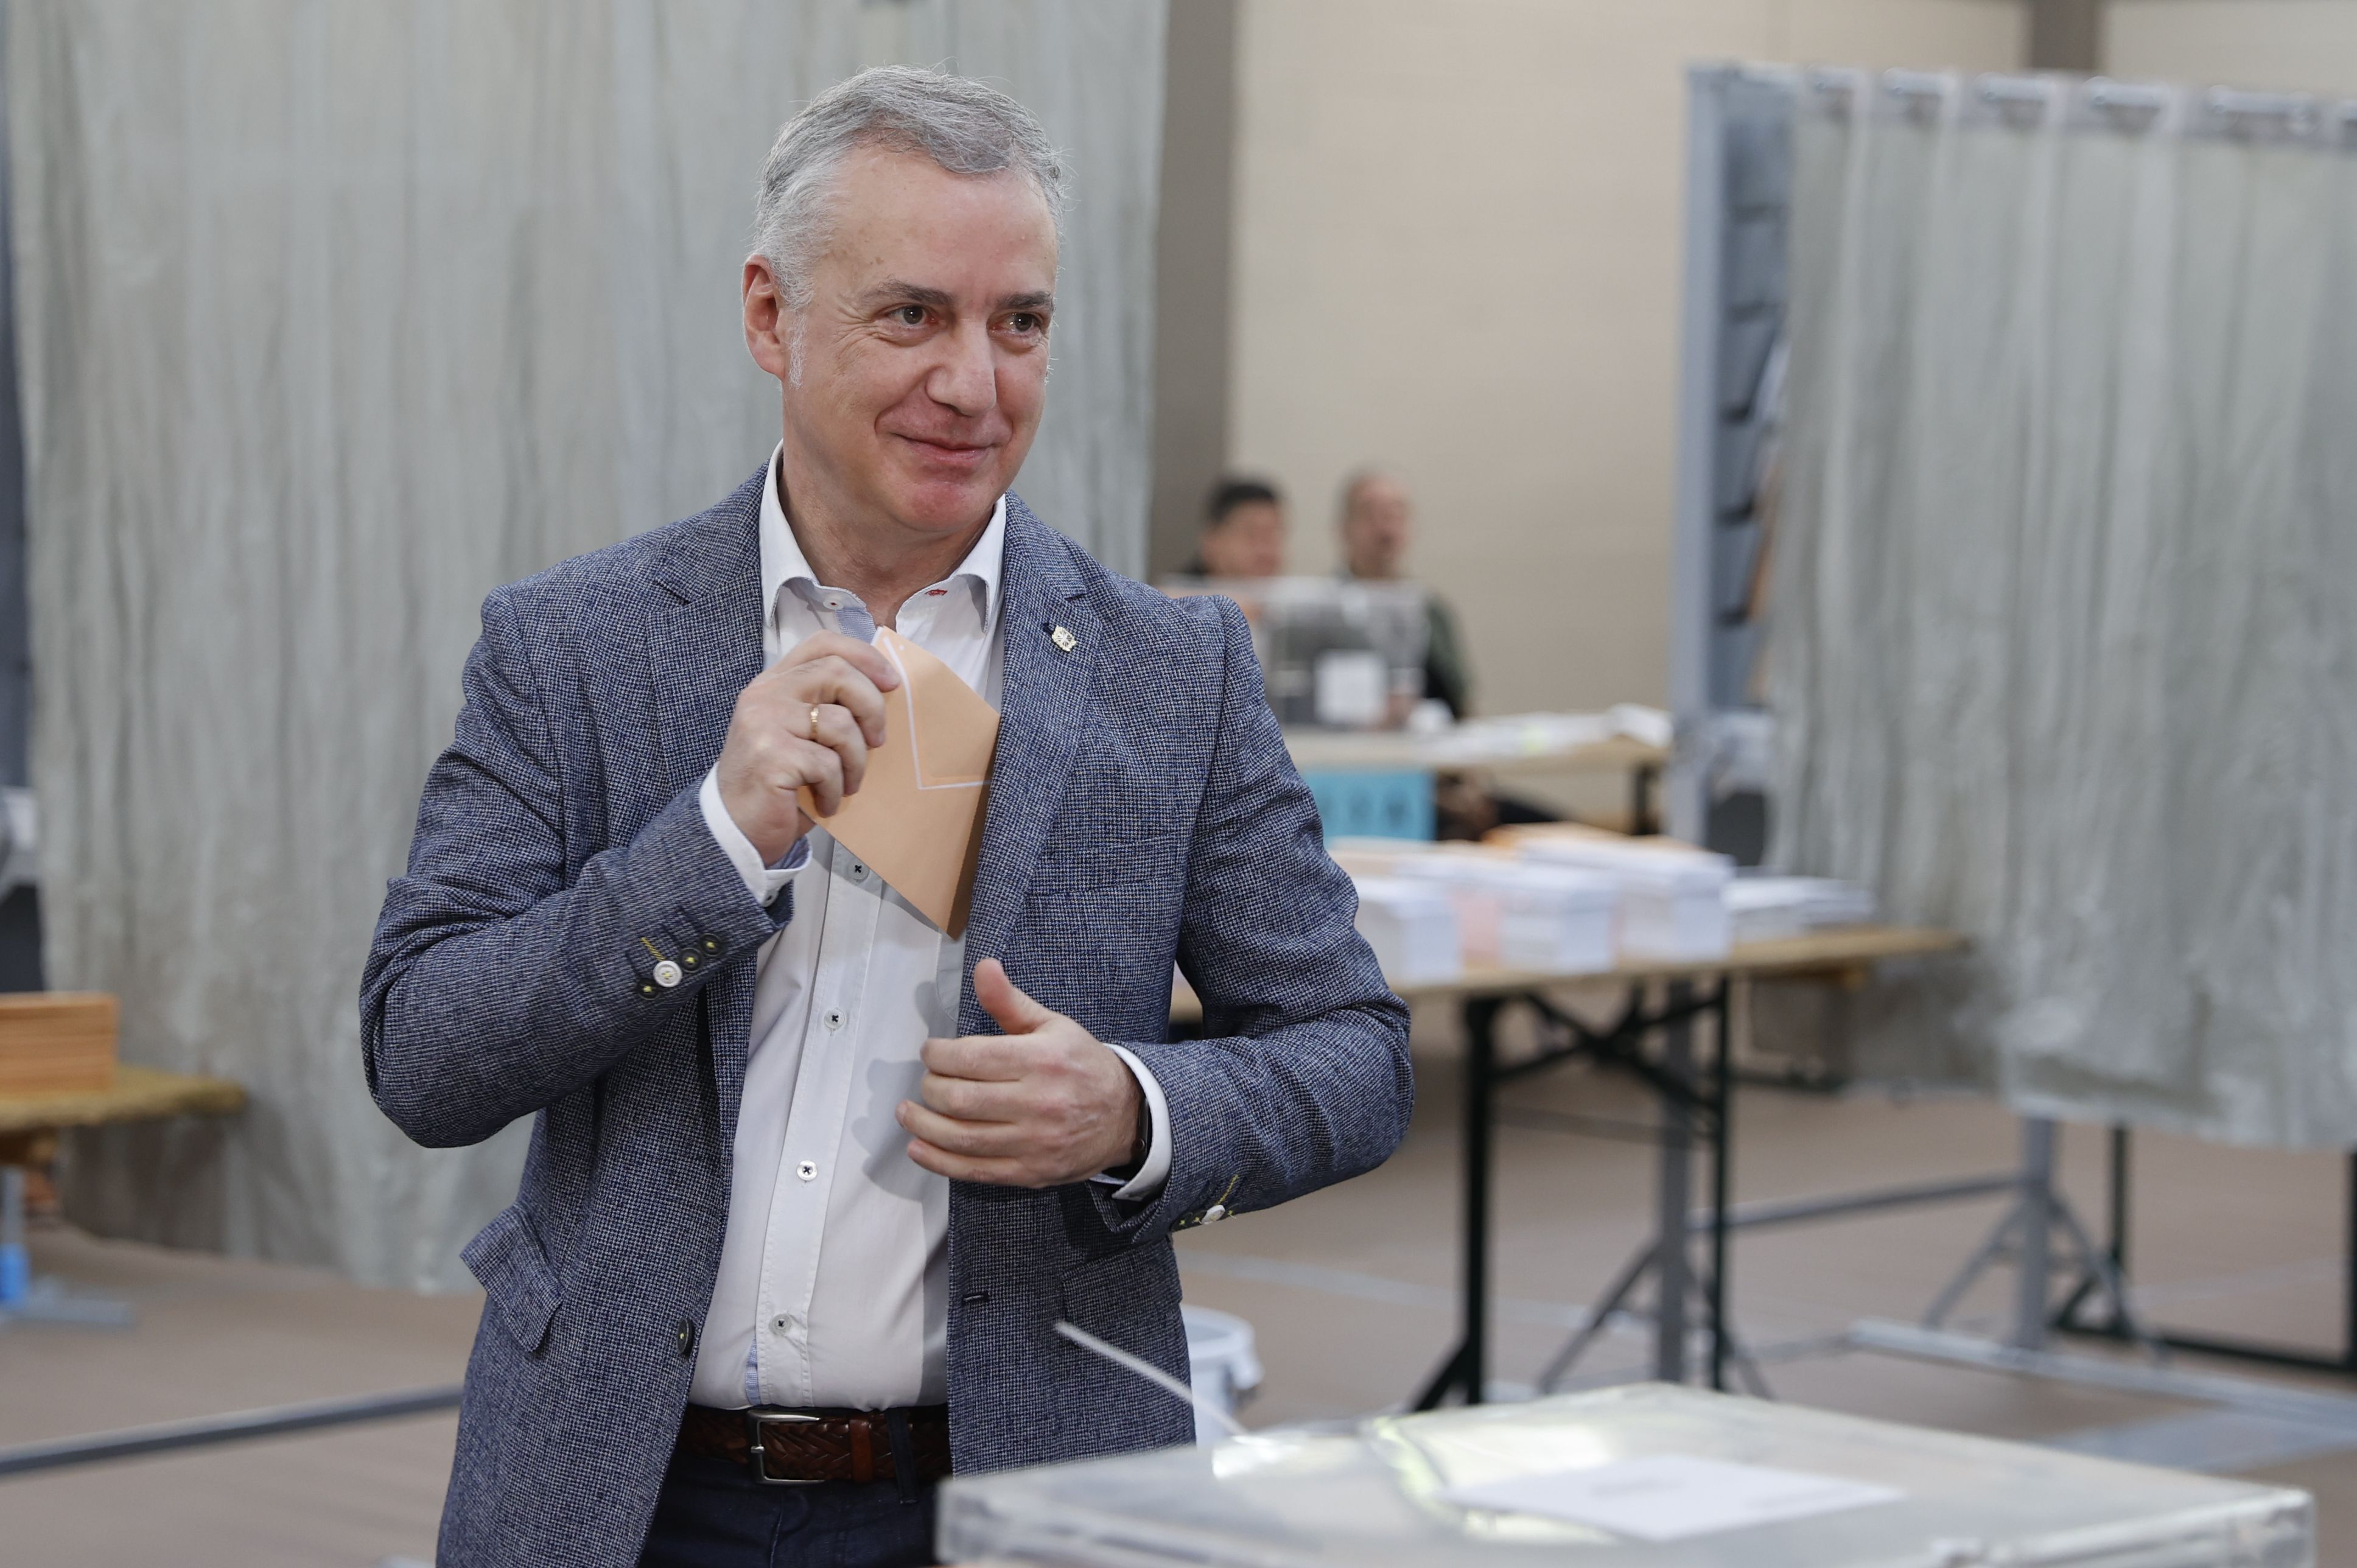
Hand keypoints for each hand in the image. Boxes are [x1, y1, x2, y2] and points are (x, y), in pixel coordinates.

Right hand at [714, 631, 901, 863]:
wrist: (733, 831)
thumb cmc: (777, 786)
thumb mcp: (800, 737)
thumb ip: (827, 709)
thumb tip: (886, 697)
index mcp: (774, 684)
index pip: (822, 645)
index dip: (864, 656)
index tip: (891, 681)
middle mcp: (765, 695)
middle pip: (838, 673)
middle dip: (872, 708)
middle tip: (877, 741)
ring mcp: (764, 723)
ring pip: (840, 724)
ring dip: (856, 761)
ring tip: (846, 784)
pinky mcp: (771, 755)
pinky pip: (828, 764)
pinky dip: (836, 790)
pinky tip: (825, 803)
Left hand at [898, 959, 1143, 1187]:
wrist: (1126, 1116)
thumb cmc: (1082, 1065)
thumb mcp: (1053, 1026)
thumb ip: (1010, 1001)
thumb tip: (984, 967)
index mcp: (1043, 1060)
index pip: (972, 1058)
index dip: (938, 1055)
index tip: (931, 1052)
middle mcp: (1039, 1102)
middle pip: (961, 1098)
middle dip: (931, 1087)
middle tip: (928, 1080)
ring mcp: (1034, 1142)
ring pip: (962, 1137)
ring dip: (924, 1124)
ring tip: (907, 1112)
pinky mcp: (1030, 1172)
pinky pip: (975, 1170)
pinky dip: (939, 1161)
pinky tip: (919, 1148)